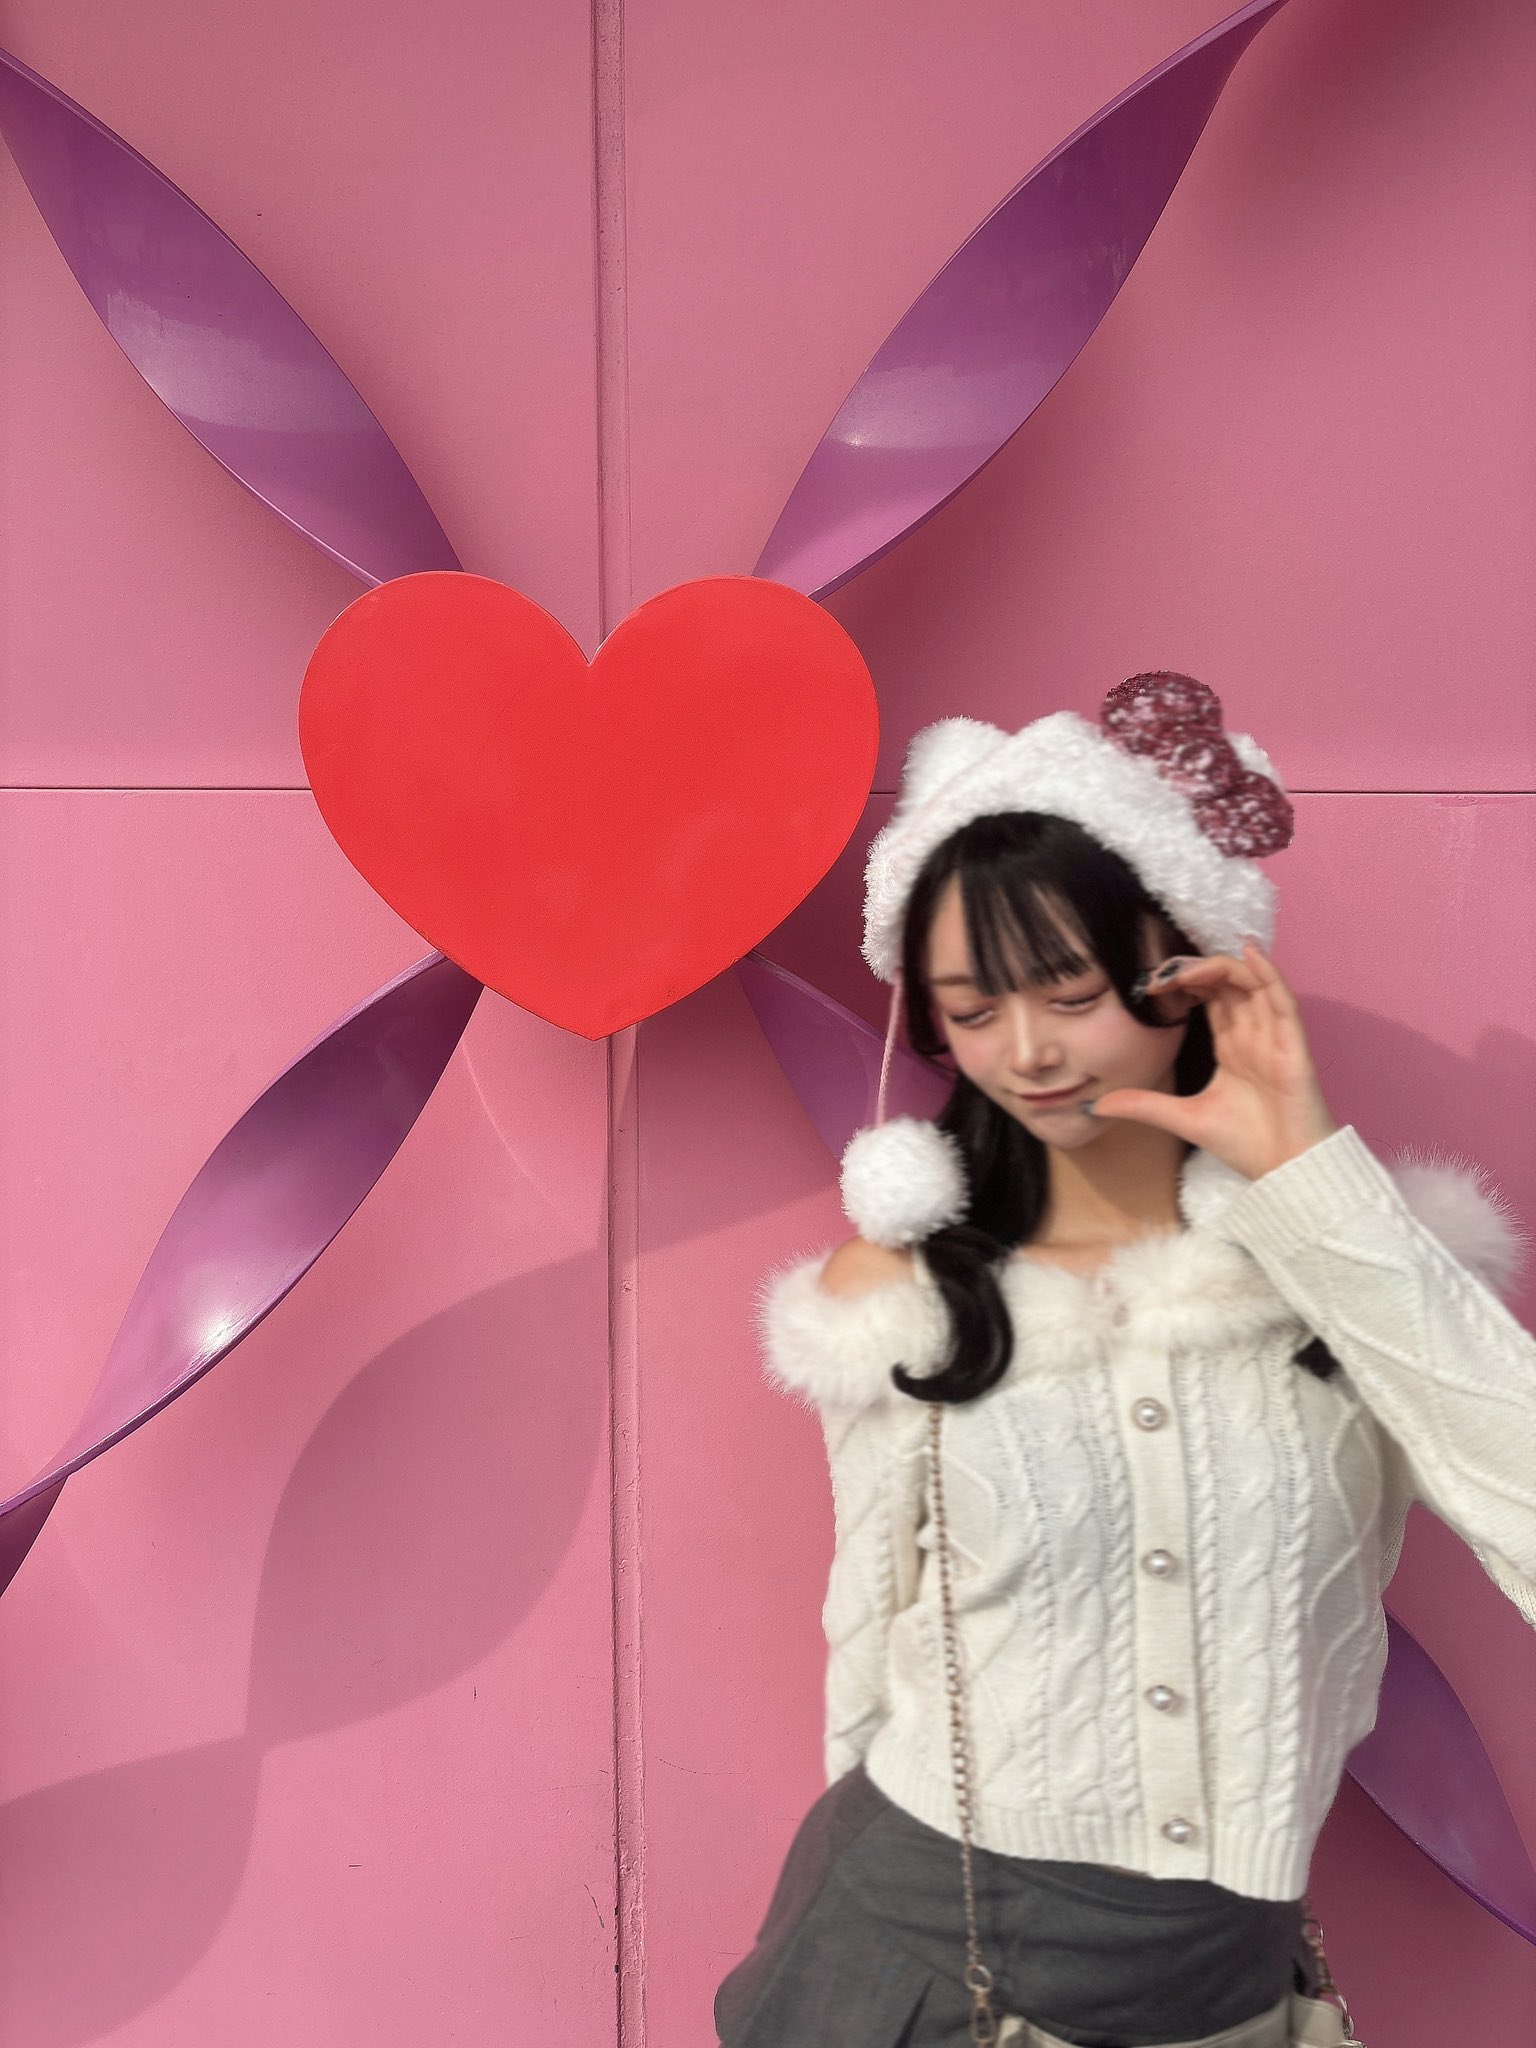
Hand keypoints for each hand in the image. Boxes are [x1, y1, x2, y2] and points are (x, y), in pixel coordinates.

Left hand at [1087, 936, 1339, 1182]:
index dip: (1184, 981)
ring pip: (1252, 983)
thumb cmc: (1246, 1144)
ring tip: (1187, 967)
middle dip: (1195, 969)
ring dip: (1221, 967)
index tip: (1149, 984)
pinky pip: (1282, 1000)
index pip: (1209, 996)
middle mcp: (1253, 1034)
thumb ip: (1143, 1105)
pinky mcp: (1293, 1045)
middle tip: (1159, 972)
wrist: (1285, 1171)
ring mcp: (1274, 1036)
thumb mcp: (1182, 1118)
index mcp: (1232, 1045)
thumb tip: (1095, 1105)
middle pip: (1227, 983)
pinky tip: (1249, 951)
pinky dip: (1268, 973)